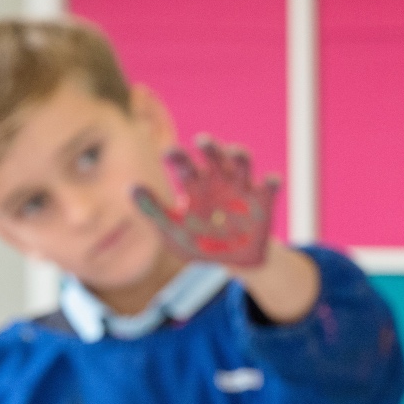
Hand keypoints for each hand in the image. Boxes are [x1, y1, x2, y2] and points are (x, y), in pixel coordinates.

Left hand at [133, 136, 281, 268]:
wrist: (234, 263)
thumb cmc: (199, 242)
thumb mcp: (172, 231)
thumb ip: (154, 211)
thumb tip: (131, 187)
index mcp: (194, 185)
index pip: (183, 165)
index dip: (178, 157)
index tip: (170, 152)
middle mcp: (218, 181)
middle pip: (213, 156)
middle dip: (209, 147)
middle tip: (202, 141)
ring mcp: (242, 189)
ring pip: (242, 164)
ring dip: (240, 156)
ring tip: (237, 152)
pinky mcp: (264, 202)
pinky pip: (269, 187)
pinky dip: (271, 182)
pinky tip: (271, 180)